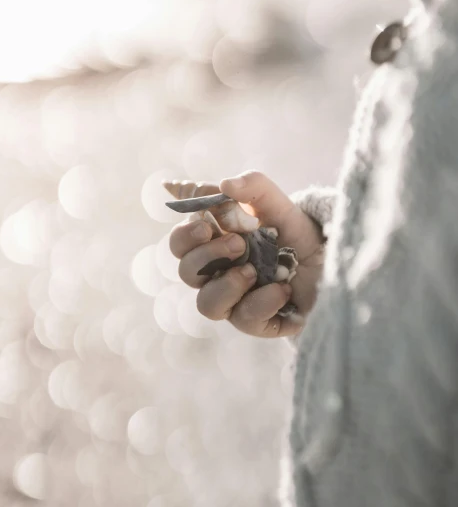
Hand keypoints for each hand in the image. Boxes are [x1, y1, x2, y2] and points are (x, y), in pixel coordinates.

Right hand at [168, 171, 325, 337]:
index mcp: (211, 242)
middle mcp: (215, 273)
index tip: (207, 224)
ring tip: (252, 271)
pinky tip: (282, 288)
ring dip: (226, 286)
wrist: (327, 258)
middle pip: (187, 272)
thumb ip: (252, 185)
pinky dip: (263, 302)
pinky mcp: (255, 322)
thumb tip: (224, 184)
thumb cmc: (291, 229)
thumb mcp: (276, 201)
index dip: (185, 235)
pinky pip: (245, 319)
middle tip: (238, 244)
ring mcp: (233, 299)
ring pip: (207, 305)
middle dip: (207, 257)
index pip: (180, 242)